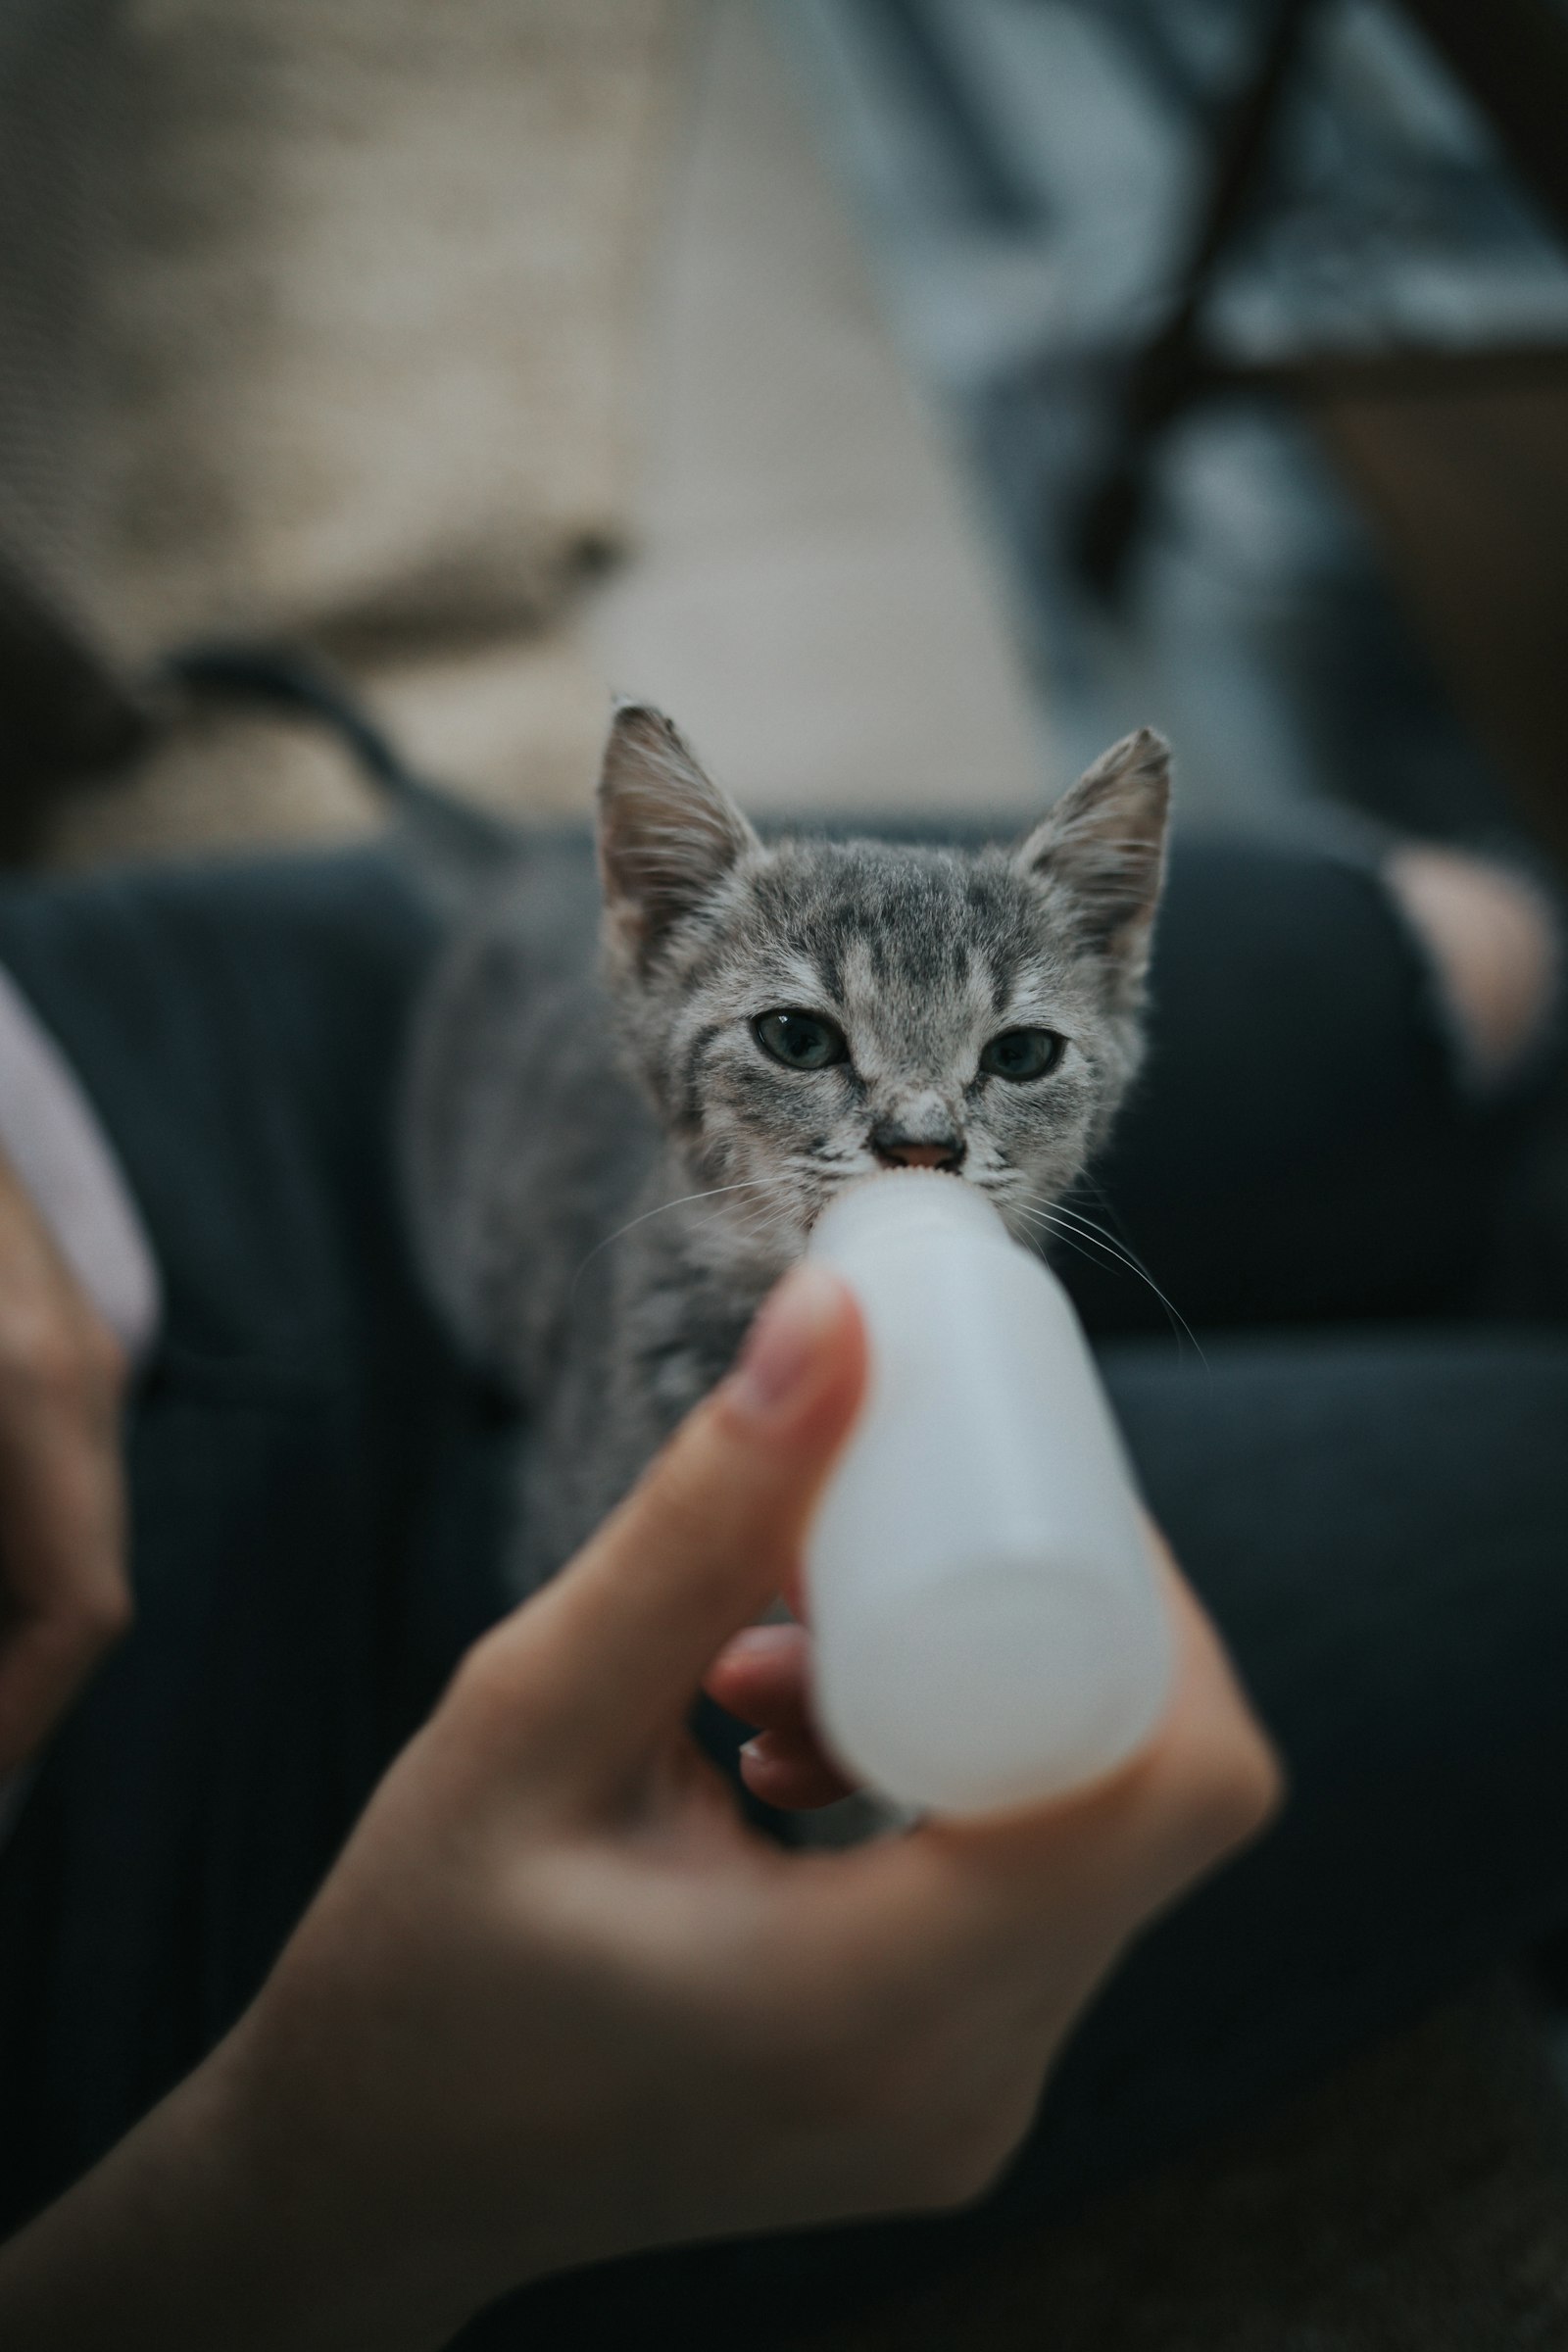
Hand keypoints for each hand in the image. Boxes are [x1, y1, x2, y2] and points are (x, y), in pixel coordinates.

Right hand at [0, 1263, 1278, 2351]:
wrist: (370, 2177)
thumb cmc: (419, 1960)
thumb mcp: (537, 1715)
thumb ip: (698, 1524)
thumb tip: (841, 1323)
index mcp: (879, 2007)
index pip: (1168, 1789)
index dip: (1153, 1602)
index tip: (1035, 1476)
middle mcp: (969, 2082)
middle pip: (1153, 1798)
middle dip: (1059, 1614)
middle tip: (912, 1509)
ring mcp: (970, 2106)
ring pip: (1092, 1839)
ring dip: (975, 1694)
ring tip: (768, 1654)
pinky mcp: (947, 2093)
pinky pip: (1025, 1896)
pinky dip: (941, 1777)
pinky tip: (777, 1741)